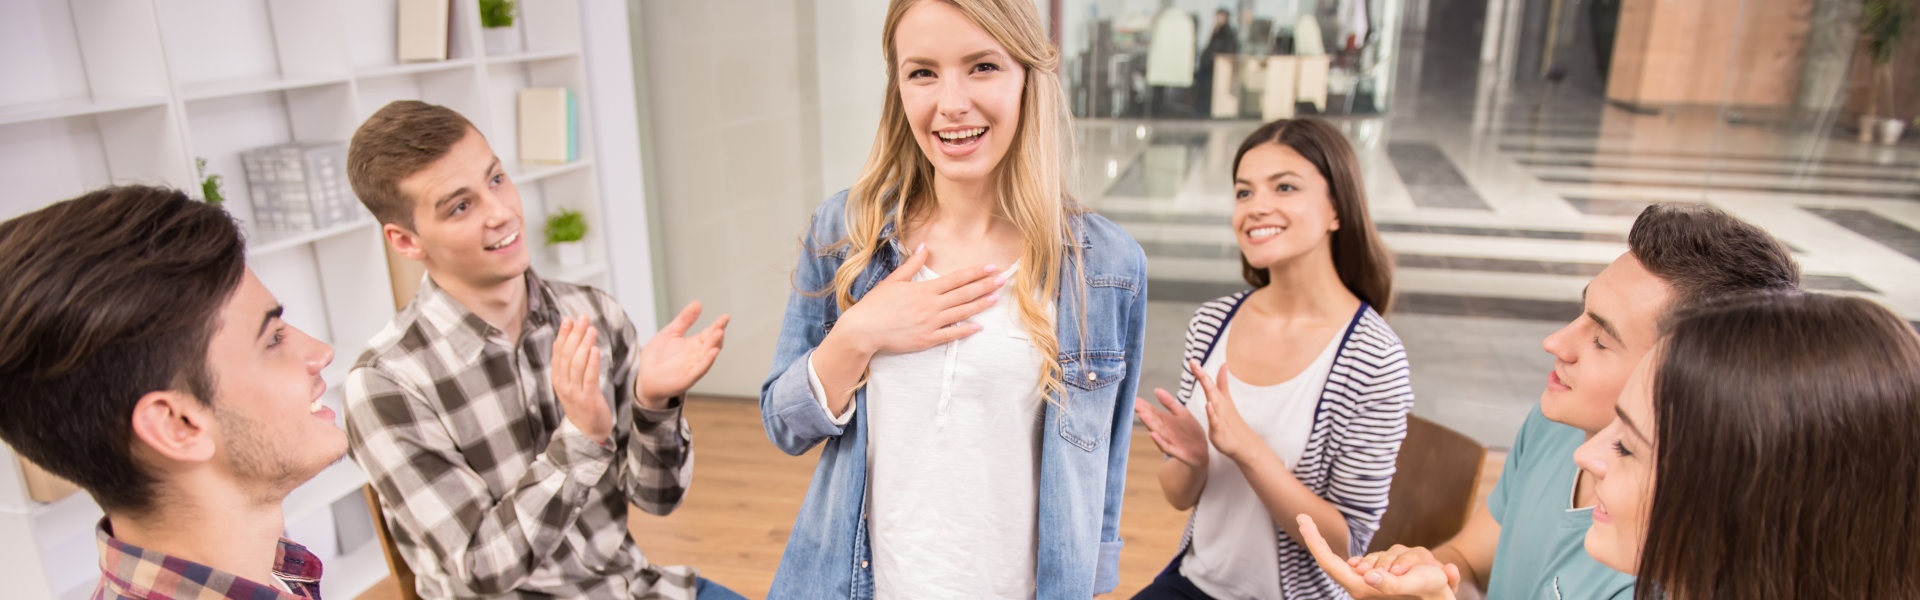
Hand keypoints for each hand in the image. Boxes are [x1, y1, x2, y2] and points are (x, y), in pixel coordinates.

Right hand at [551, 316, 612, 443]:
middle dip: (574, 335)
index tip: (568, 319)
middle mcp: (563, 384)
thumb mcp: (572, 382)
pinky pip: (589, 378)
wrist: (588, 432)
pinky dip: (592, 363)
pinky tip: (595, 350)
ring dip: (584, 345)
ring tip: (591, 329)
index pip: (558, 352)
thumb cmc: (582, 403)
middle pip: (567, 355)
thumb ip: (571, 363)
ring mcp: (574, 392)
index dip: (563, 335)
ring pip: (577, 364)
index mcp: (558, 378)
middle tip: (582, 318)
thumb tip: (574, 338)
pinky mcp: (588, 399)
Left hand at [636, 301, 729, 408]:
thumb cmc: (657, 357)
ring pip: (708, 355)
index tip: (726, 316)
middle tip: (722, 324)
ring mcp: (693, 367)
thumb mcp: (670, 333)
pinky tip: (713, 352)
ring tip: (719, 333)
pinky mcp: (687, 378)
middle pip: (711, 343)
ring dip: (714, 345)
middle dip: (717, 333)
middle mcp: (697, 355)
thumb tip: (698, 303)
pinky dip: (707, 361)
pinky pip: (700, 369)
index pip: (709, 333)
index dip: (718, 325)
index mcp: (694, 344)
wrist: (645, 377)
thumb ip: (684, 320)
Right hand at [832, 244, 1004, 355]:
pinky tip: (979, 327)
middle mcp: (931, 305)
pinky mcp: (927, 339)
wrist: (864, 330)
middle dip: (985, 286)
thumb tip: (925, 247)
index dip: (975, 272)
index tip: (991, 267)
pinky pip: (951, 335)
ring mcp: (930, 323)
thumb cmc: (876, 304)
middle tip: (1003, 280)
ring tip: (995, 298)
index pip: (956, 278)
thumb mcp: (894, 280)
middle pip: (964, 294)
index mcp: (924, 290)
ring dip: (980, 305)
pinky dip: (965, 330)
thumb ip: (912, 264)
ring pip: (961, 313)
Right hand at [1134, 388, 1208, 468]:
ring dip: (1149, 424)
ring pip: (1156, 431)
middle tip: (1134, 405)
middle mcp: (1164, 430)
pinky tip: (1152, 434)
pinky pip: (1166, 446)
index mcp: (1165, 420)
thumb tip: (1157, 389)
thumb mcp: (1182, 413)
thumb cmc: (1191, 432)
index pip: (1151, 411)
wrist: (1203, 451)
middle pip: (1152, 420)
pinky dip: (1159, 441)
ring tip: (1141, 415)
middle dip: (1143, 412)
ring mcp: (1168, 440)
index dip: (1143, 405)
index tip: (1134, 398)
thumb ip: (1169, 402)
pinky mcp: (1175, 450)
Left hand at [1191, 360, 1260, 461]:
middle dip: (1201, 375)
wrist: (1245, 444)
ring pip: (1214, 401)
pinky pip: (1215, 420)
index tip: (1191, 359)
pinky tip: (1209, 405)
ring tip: (1202, 377)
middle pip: (1210, 388)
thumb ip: (1223, 383)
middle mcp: (1220, 405)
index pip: (1210, 382)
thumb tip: (1224, 364)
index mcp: (1219, 399)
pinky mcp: (1220, 429)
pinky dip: (1212, 413)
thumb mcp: (1226, 400)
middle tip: (1193, 362)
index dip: (1200, 371)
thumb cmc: (1232, 422)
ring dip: (1208, 389)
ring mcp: (1221, 417)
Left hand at [1299, 514, 1458, 599]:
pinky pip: (1388, 556)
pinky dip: (1406, 560)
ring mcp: (1373, 581)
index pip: (1328, 562)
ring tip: (1420, 574)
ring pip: (1377, 556)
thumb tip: (1368, 575)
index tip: (1303, 518)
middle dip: (1377, 557)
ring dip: (1401, 560)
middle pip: (1355, 559)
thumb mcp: (1418, 583)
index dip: (1313, 540)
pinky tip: (1424, 570)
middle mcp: (1363, 584)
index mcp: (1361, 588)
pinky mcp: (1384, 577)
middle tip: (1395, 564)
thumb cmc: (1432, 592)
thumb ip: (1391, 583)